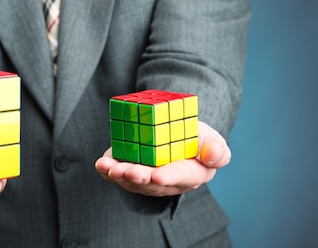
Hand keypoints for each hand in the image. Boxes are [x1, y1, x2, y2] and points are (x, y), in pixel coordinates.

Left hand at [95, 121, 230, 196]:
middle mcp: (167, 181)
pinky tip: (101, 165)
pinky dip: (107, 170)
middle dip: (139, 177)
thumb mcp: (212, 139)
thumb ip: (216, 150)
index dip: (169, 177)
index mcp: (192, 174)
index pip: (181, 176)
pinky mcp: (129, 171)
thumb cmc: (196, 139)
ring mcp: (147, 178)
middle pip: (152, 183)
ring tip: (110, 168)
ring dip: (120, 175)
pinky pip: (117, 175)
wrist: (176, 134)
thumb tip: (211, 155)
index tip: (158, 175)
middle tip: (130, 172)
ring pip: (132, 181)